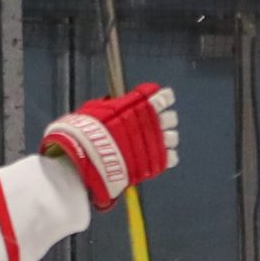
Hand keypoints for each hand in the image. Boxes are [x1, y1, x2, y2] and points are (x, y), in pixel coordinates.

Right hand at [41, 84, 177, 210]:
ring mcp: (155, 143)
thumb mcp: (99, 109)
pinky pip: (171, 157)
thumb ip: (114, 106)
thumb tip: (115, 103)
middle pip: (170, 118)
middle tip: (153, 124)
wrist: (87, 156)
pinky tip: (155, 156)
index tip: (161, 100)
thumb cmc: (88, 131)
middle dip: (163, 120)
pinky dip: (165, 156)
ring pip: (172, 138)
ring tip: (152, 142)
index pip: (164, 97)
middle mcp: (152, 122)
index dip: (164, 98)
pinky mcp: (155, 162)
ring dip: (164, 139)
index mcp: (140, 105)